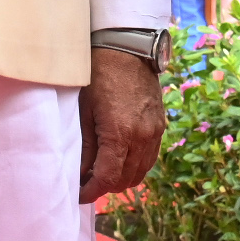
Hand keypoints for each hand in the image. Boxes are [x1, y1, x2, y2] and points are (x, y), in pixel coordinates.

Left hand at [77, 46, 166, 203]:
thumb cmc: (99, 74)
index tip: (79, 194)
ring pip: (140, 172)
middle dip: (105, 186)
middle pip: (125, 180)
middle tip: (86, 182)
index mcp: (120, 133)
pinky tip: (120, 158)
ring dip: (121, 178)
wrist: (127, 46)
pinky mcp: (160, 125)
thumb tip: (79, 173)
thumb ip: (84, 145)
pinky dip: (135, 165)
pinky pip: (150, 158)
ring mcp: (155, 132)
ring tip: (102, 171)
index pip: (107, 179)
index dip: (91, 191)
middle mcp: (142, 137)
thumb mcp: (84, 110)